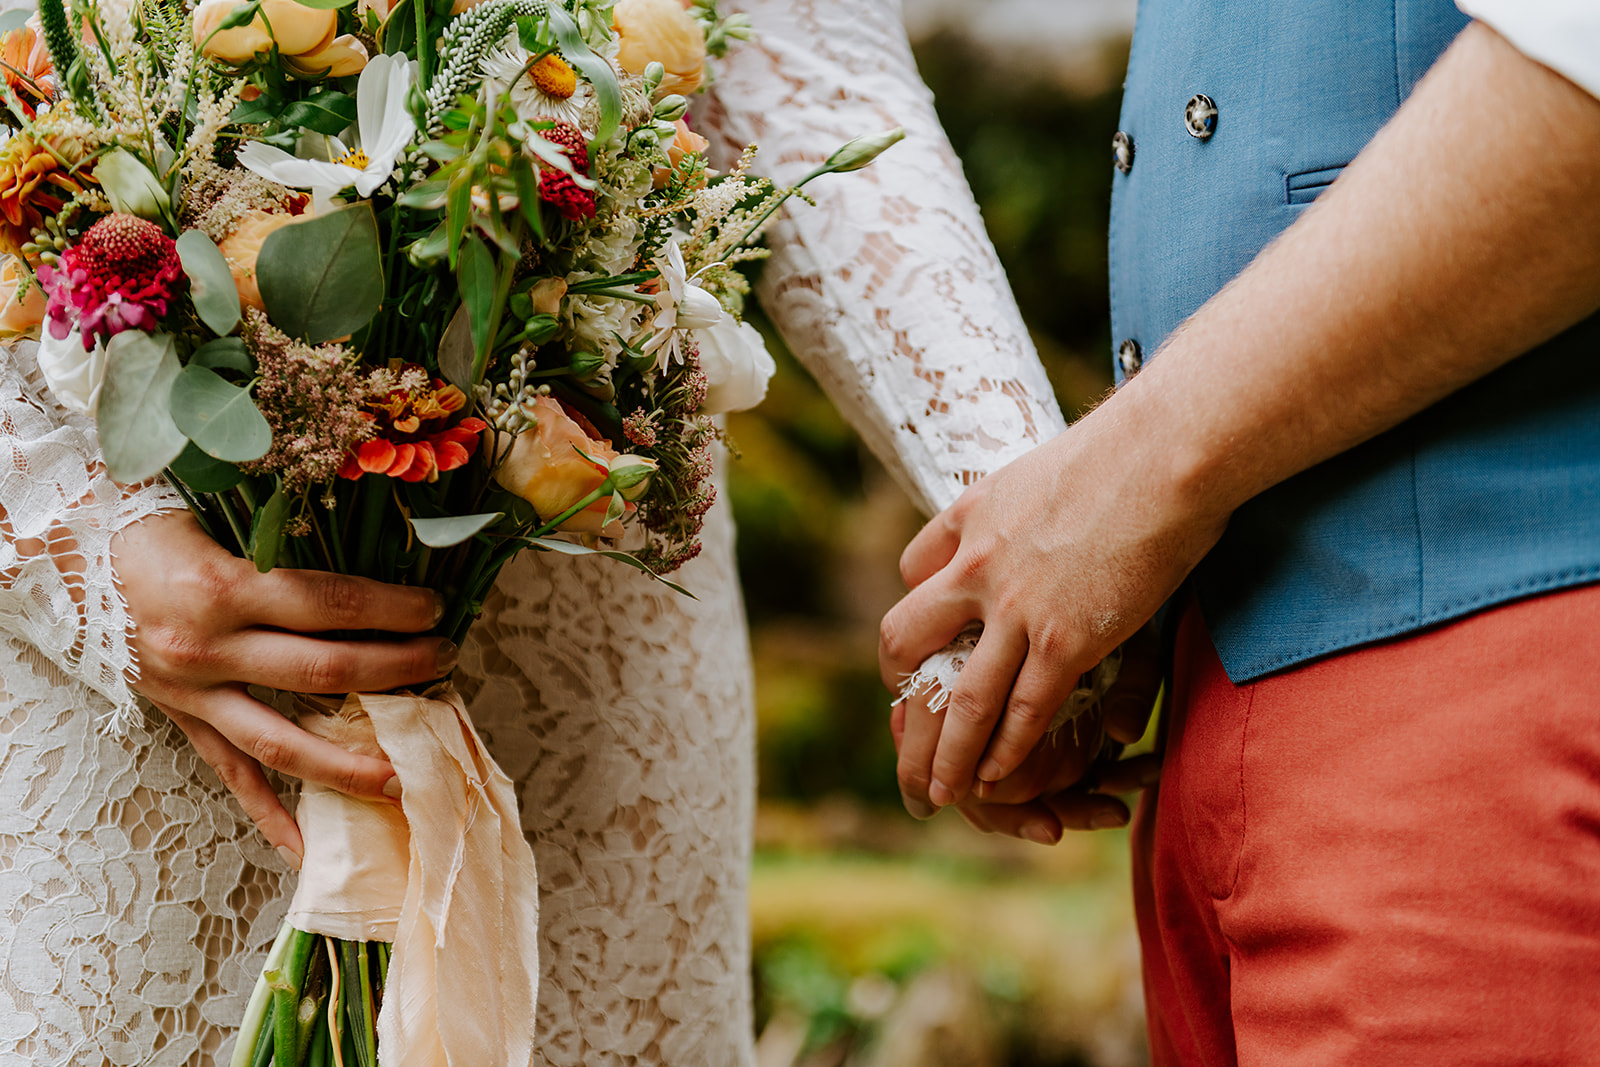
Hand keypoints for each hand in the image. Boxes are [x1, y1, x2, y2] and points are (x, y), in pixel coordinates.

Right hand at [114, 511, 451, 865]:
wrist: (69, 559)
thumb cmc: (157, 527)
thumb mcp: (220, 514)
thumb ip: (288, 533)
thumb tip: (378, 535)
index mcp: (222, 587)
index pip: (329, 602)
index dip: (391, 608)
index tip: (436, 608)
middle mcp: (208, 649)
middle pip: (323, 670)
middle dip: (397, 669)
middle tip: (446, 661)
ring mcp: (194, 694)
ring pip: (283, 742)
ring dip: (349, 761)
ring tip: (403, 775)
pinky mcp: (183, 719)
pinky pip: (232, 776)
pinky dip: (271, 816)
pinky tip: (308, 850)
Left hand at [879, 413, 1222, 808]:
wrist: (1166, 453)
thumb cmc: (1125, 452)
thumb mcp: (1043, 468)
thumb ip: (1024, 503)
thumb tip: (1035, 507)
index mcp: (968, 516)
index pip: (912, 570)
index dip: (918, 609)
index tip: (928, 640)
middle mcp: (975, 567)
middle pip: (903, 639)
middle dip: (900, 689)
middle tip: (907, 723)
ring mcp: (1016, 609)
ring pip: (960, 699)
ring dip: (945, 753)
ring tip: (939, 792)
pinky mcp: (1066, 641)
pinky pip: (1023, 712)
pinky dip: (1007, 753)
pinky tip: (999, 778)